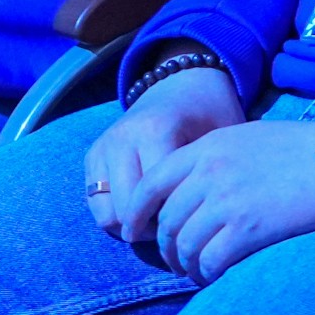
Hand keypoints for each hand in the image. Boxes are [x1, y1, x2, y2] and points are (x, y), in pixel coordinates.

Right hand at [85, 65, 242, 244]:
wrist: (182, 85)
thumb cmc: (209, 115)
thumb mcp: (222, 136)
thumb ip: (212, 174)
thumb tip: (208, 222)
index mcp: (156, 130)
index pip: (156, 197)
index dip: (176, 219)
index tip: (194, 221)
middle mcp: (122, 137)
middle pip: (127, 210)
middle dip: (151, 229)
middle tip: (176, 225)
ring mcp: (104, 146)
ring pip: (107, 213)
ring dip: (132, 226)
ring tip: (157, 219)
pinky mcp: (92, 156)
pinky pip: (96, 204)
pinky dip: (116, 216)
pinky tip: (141, 210)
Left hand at [141, 119, 314, 282]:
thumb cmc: (299, 148)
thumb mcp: (246, 138)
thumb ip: (215, 158)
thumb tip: (194, 191)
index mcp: (207, 146)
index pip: (153, 181)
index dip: (137, 212)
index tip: (134, 231)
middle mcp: (209, 172)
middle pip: (166, 219)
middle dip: (164, 246)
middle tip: (174, 260)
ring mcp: (227, 200)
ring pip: (184, 244)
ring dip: (185, 265)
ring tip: (195, 272)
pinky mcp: (248, 228)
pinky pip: (210, 260)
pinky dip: (207, 274)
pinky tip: (215, 276)